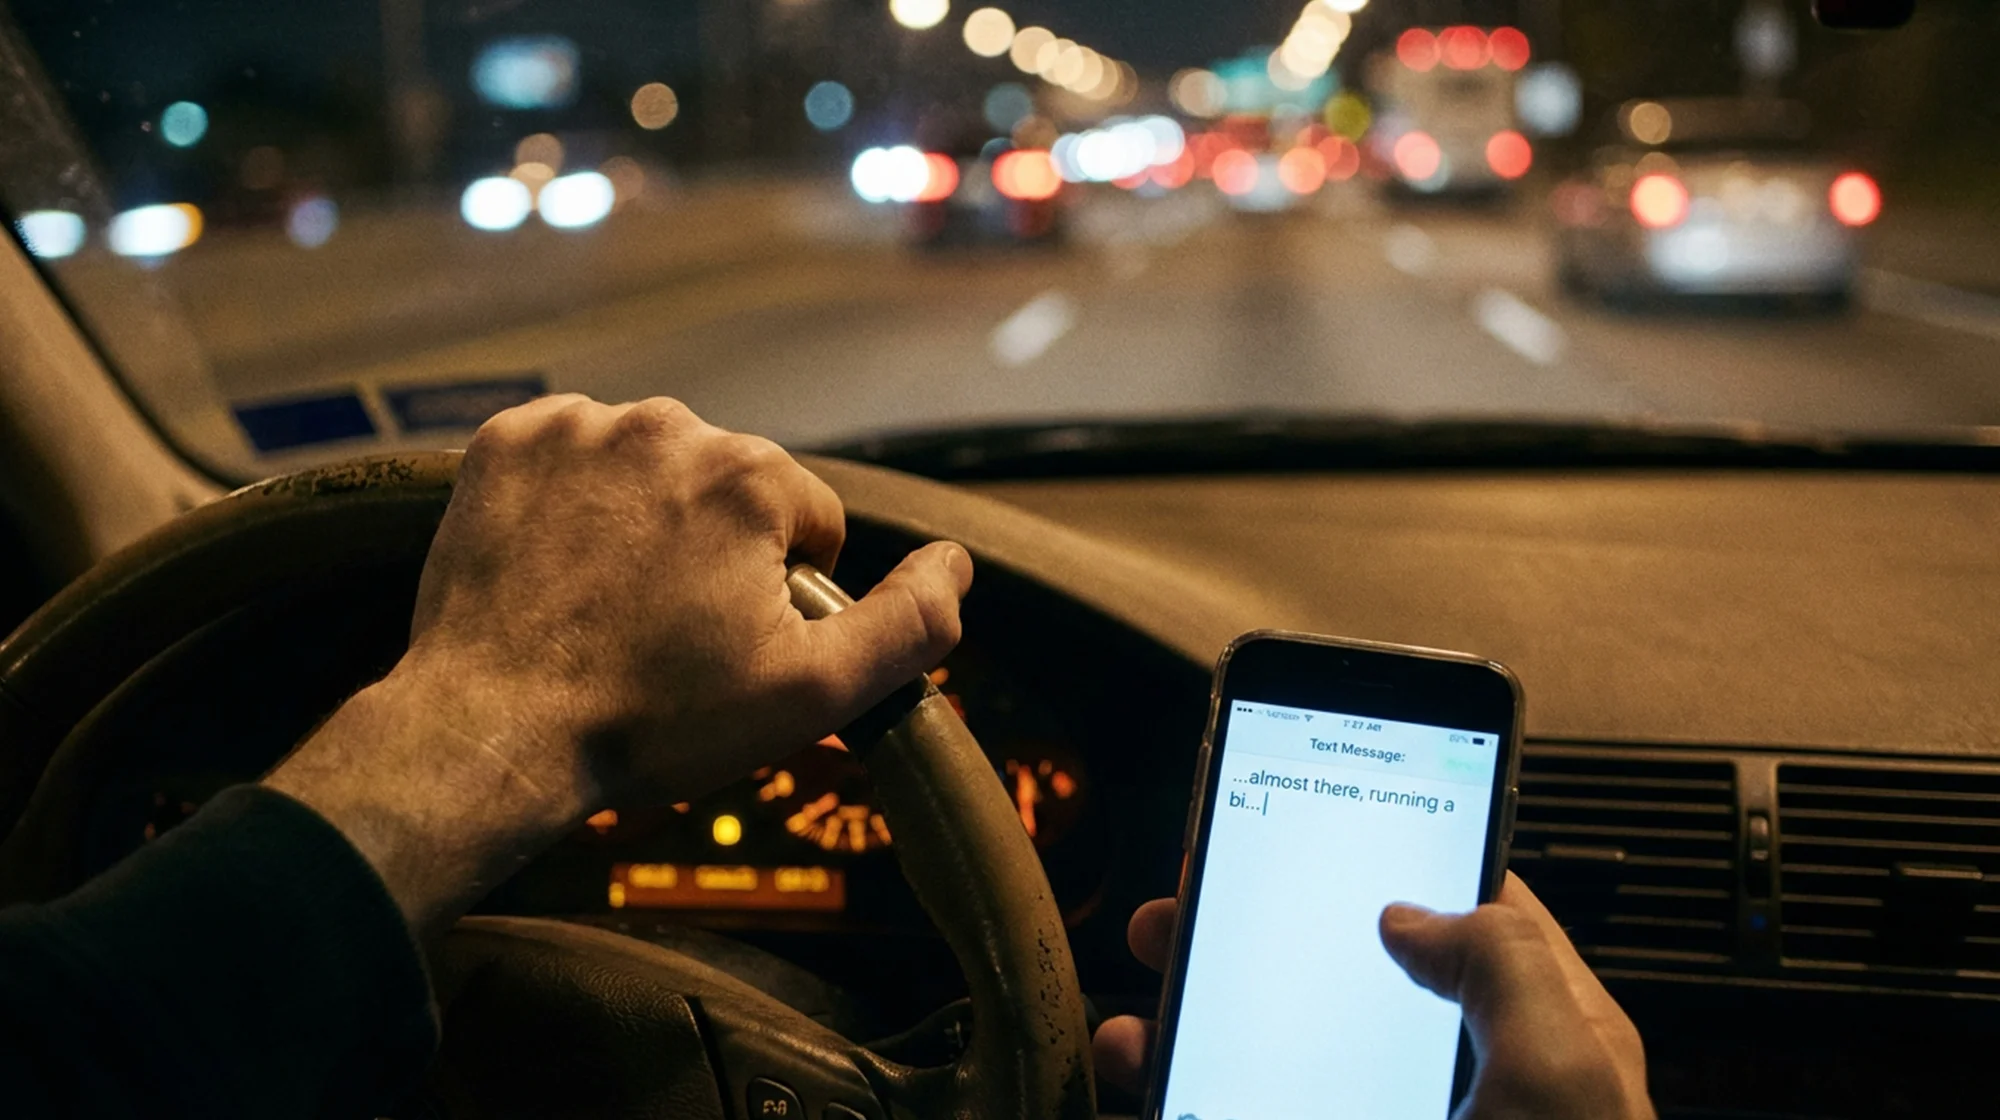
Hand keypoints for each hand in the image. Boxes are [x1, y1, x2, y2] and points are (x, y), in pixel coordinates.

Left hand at [268, 395, 972, 939]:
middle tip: (666, 632)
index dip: (786, 593)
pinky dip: (574, 500)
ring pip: (653, 467)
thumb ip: (909, 624)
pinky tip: (561, 566)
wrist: (491, 730)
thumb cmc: (653, 719)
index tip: (732, 644)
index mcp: (753, 475)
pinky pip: (573, 455)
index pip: (811, 521)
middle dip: (716, 549)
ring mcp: (577, 428)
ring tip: (608, 603)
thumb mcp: (813, 694)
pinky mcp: (505, 442)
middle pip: (731, 486)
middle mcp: (669, 424)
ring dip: (646, 520)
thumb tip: (958, 562)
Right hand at [1092, 874, 1654, 1119]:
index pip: (1478, 920)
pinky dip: (1179, 1077)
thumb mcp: (1565, 1071)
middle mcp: (1452, 1083)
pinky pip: (1237, 1103)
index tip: (1325, 815)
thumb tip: (1412, 911)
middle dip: (1273, 918)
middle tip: (1204, 882)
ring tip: (1155, 961)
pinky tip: (1141, 1058)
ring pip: (1283, 1041)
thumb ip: (1504, 963)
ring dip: (1209, 993)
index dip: (1406, 856)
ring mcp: (1376, 1118)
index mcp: (1534, 1039)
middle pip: (1356, 972)